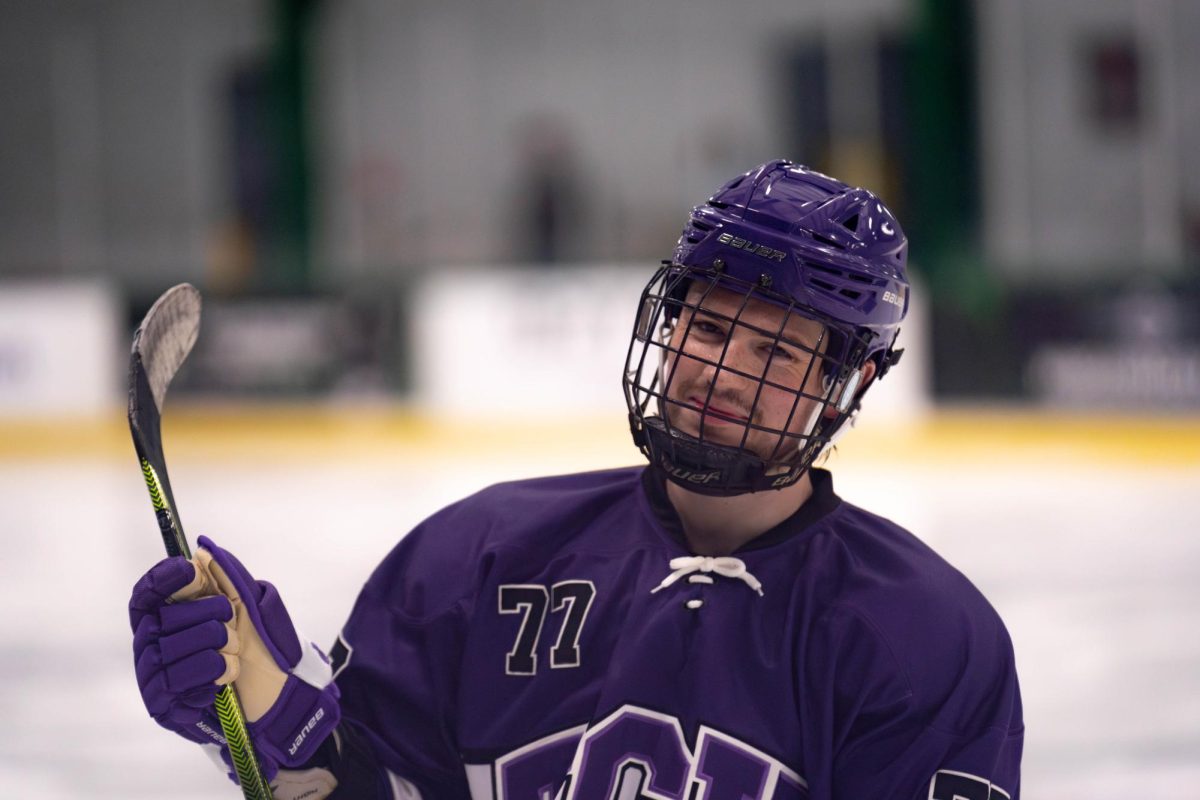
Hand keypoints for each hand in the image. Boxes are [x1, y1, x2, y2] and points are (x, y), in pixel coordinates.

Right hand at [129, 536, 340, 778]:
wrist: (271, 694)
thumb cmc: (252, 646)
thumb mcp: (246, 606)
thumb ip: (224, 579)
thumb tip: (203, 552)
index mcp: (163, 618)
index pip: (144, 595)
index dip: (162, 580)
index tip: (191, 570)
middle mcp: (149, 646)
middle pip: (166, 617)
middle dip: (211, 613)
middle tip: (231, 622)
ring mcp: (152, 676)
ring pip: (177, 646)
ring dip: (219, 645)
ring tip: (233, 652)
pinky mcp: (162, 705)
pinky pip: (183, 678)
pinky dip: (215, 670)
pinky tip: (225, 674)